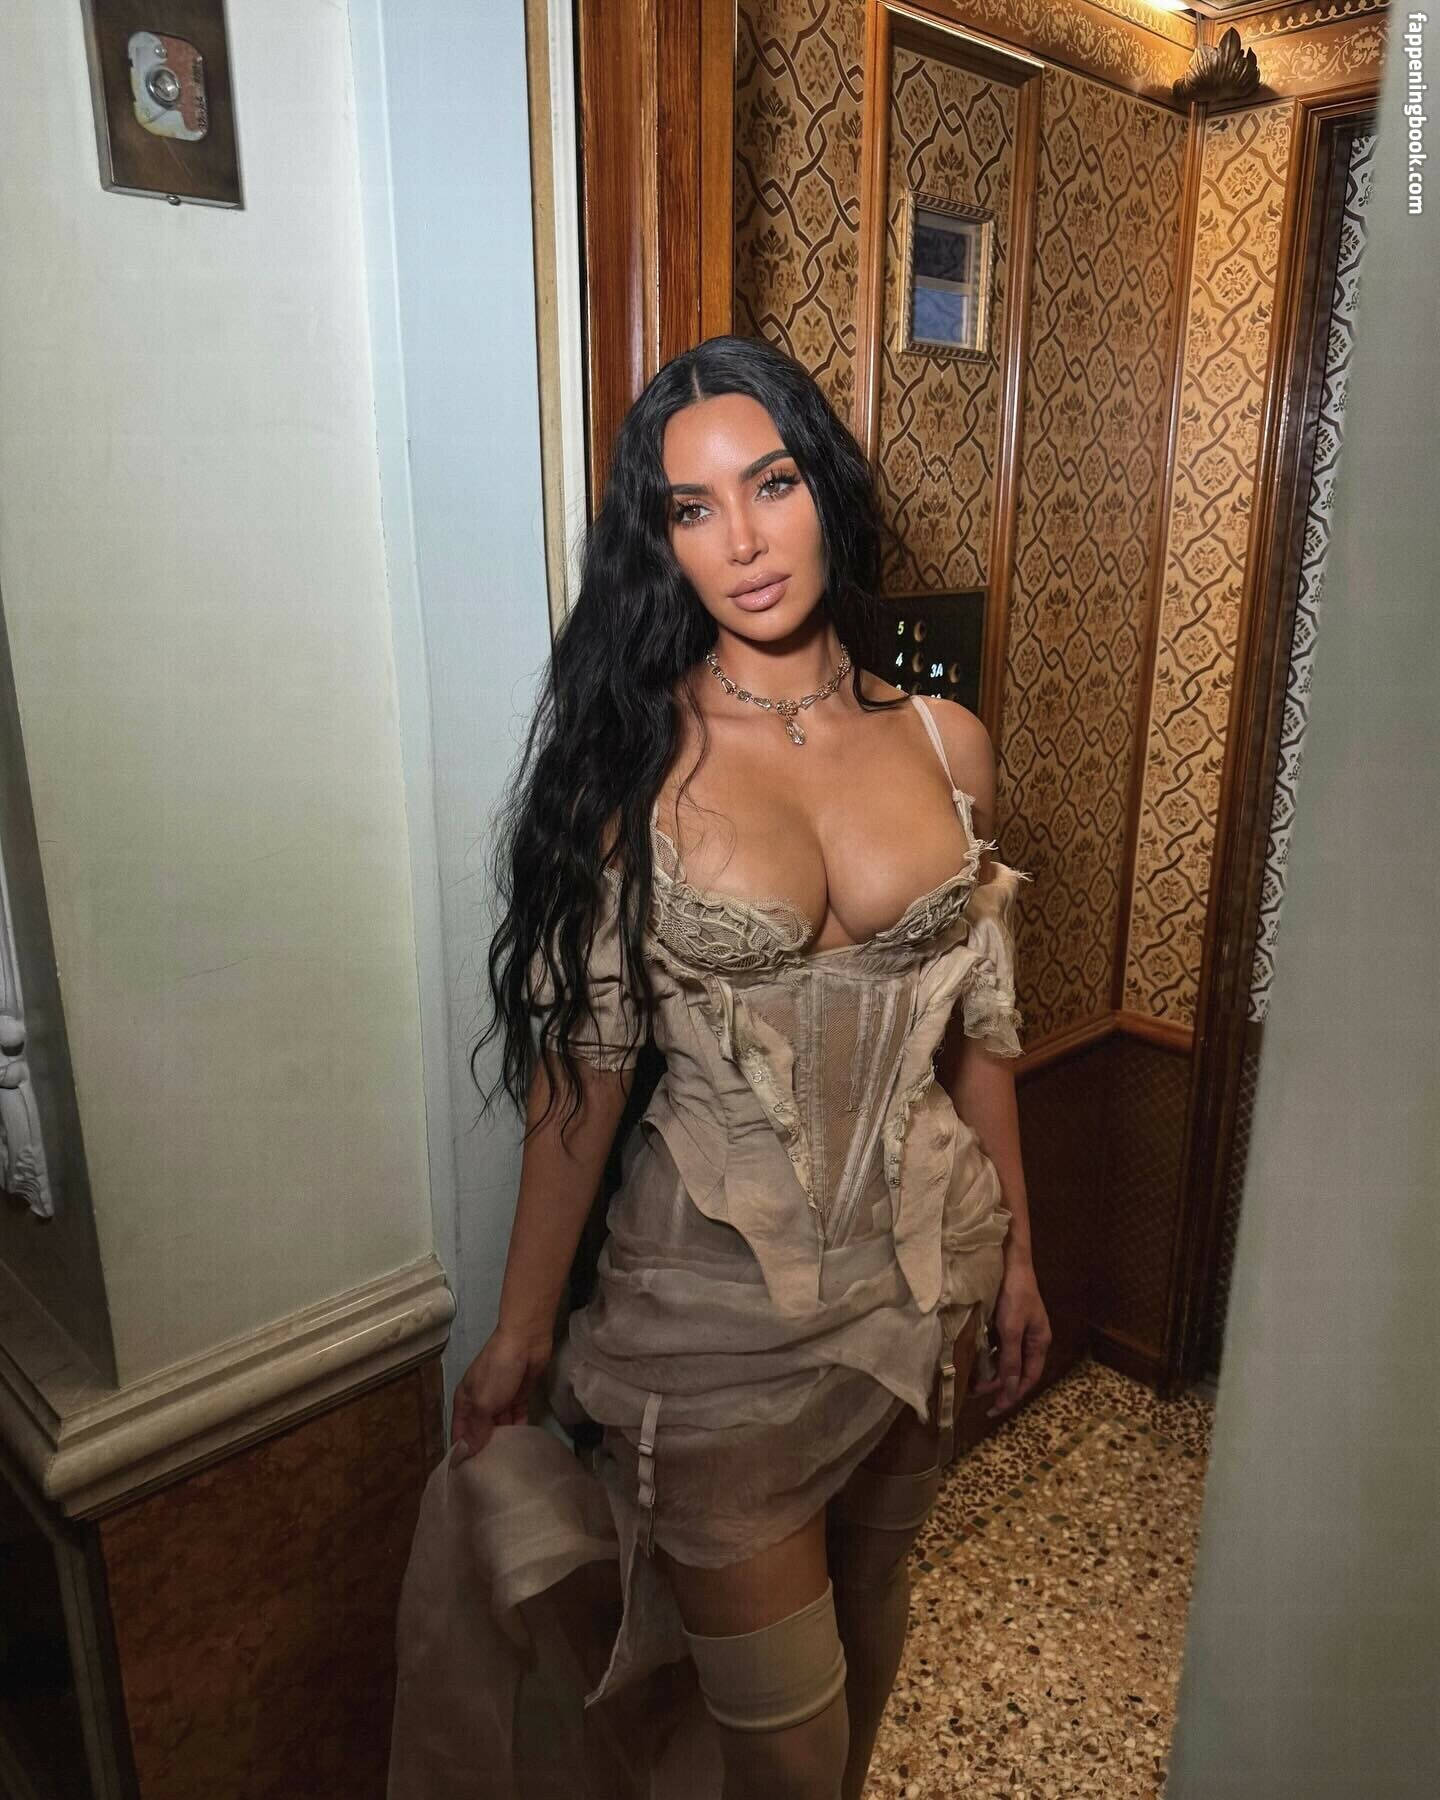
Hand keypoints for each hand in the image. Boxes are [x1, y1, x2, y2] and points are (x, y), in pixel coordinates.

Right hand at [447, 1324, 553, 1466]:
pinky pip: (516, 1419)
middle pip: (480, 1431)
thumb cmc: (497, 1371)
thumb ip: (476, 1428)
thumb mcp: (482, 1401)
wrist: (526, 1340)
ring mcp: (501, 1399)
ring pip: (499, 1427)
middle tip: (490, 1478)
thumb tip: (467, 1453)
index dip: (462, 1451)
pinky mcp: (520, 1397)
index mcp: (465, 1400)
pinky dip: (518, 1431)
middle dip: (484, 1450)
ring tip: (507, 1467)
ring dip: (502, 1442)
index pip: (460, 1432)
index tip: (466, 1477)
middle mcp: (481, 1401)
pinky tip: (522, 1450)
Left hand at [971, 1258, 1049, 1417]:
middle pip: (1017, 1369)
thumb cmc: (1013, 1294)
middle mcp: (1031, 1338)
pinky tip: (973, 1358)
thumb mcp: (1011, 1329)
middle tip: (975, 1393)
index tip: (994, 1409)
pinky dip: (987, 1354)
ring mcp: (1018, 1328)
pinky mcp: (1006, 1318)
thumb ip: (1010, 1360)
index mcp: (1039, 1342)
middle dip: (998, 1383)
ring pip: (1005, 1357)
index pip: (1028, 1378)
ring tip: (971, 1380)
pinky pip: (998, 1344)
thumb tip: (1011, 1391)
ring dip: (990, 1370)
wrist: (1009, 1260)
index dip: (1013, 1395)